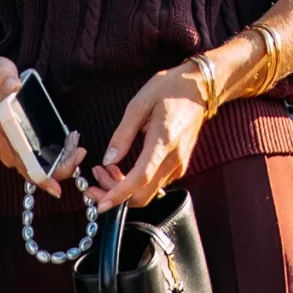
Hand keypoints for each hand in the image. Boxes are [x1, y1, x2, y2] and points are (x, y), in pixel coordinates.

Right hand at [0, 57, 81, 193]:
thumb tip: (13, 85)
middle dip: (63, 166)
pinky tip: (60, 143)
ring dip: (57, 160)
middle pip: (37, 173)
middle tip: (78, 149)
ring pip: (35, 168)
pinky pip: (30, 161)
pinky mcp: (9, 147)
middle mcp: (6, 149)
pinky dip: (49, 156)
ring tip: (72, 143)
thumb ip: (5, 76)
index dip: (52, 174)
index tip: (73, 160)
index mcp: (6, 136)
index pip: (30, 169)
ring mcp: (7, 150)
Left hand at [92, 64, 207, 208]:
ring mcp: (178, 165)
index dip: (118, 194)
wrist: (199, 89)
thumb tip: (108, 160)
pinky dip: (134, 184)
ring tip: (104, 170)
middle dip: (115, 196)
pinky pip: (153, 185)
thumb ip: (122, 135)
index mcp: (163, 142)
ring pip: (146, 192)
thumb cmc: (169, 90)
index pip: (139, 178)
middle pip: (142, 195)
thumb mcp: (139, 104)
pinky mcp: (178, 166)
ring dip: (122, 189)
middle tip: (94, 182)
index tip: (101, 203)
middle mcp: (173, 159)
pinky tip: (121, 169)